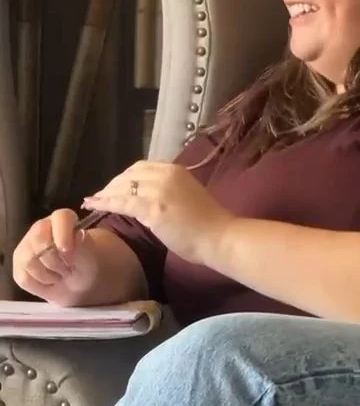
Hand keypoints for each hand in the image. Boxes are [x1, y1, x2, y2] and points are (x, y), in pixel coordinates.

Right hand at [13, 209, 100, 303]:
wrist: (78, 283)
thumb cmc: (86, 265)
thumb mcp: (90, 258)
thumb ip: (83, 247)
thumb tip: (75, 238)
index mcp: (63, 220)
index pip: (61, 217)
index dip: (64, 234)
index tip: (68, 252)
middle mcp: (41, 228)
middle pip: (38, 239)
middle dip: (55, 260)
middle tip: (68, 269)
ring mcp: (26, 246)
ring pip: (29, 260)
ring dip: (49, 275)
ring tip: (60, 276)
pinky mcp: (19, 266)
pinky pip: (25, 278)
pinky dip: (40, 286)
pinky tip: (50, 281)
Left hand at [82, 161, 234, 264]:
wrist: (221, 237)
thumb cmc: (210, 224)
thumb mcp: (188, 196)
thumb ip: (170, 192)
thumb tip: (151, 197)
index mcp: (175, 170)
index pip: (141, 168)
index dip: (125, 177)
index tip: (114, 187)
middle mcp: (166, 174)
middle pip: (129, 174)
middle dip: (113, 185)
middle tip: (101, 196)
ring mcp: (159, 190)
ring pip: (123, 187)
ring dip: (105, 193)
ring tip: (92, 201)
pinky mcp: (152, 208)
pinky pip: (122, 203)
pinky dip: (104, 203)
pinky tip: (93, 205)